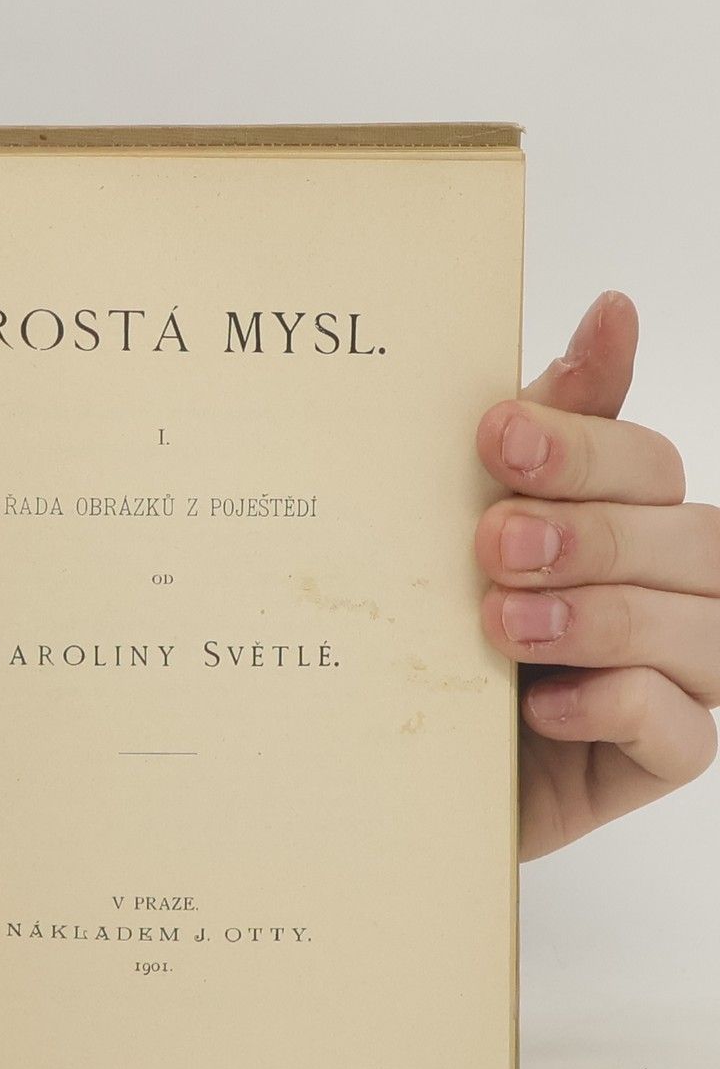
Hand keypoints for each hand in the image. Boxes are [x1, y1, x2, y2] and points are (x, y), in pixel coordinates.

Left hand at [475, 292, 718, 857]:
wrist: (381, 758)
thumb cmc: (433, 629)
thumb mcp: (458, 525)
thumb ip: (543, 433)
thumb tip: (612, 310)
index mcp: (625, 518)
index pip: (646, 463)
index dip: (582, 446)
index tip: (497, 436)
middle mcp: (667, 589)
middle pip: (691, 538)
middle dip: (592, 535)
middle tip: (495, 543)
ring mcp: (676, 676)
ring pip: (701, 630)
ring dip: (602, 619)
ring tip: (504, 624)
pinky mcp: (657, 756)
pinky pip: (679, 731)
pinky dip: (616, 707)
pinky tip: (542, 706)